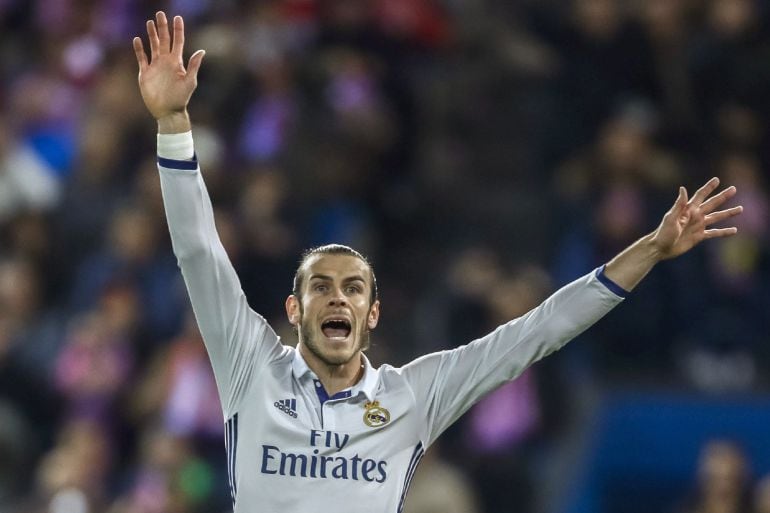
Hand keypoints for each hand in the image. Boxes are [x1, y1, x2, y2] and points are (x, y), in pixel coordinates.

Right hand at [132, 12, 203, 130]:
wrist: (168, 111)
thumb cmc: (181, 98)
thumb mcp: (189, 81)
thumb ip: (194, 66)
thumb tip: (202, 51)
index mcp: (177, 62)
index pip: (178, 42)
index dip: (177, 30)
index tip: (177, 17)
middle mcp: (166, 62)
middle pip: (164, 40)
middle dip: (162, 27)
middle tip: (160, 13)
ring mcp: (155, 66)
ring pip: (153, 46)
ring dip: (151, 34)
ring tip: (150, 22)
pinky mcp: (145, 73)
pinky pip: (141, 58)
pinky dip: (139, 49)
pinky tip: (137, 39)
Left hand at [651, 177, 742, 259]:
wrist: (660, 248)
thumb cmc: (663, 232)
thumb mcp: (670, 218)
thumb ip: (679, 204)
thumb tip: (683, 188)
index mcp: (688, 210)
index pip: (700, 196)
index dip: (708, 188)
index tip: (717, 179)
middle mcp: (695, 216)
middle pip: (712, 204)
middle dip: (723, 197)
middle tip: (734, 189)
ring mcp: (698, 226)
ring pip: (717, 217)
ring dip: (728, 213)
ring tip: (740, 208)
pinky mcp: (699, 236)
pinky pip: (714, 233)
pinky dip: (724, 232)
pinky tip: (734, 230)